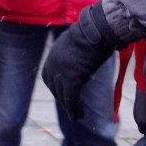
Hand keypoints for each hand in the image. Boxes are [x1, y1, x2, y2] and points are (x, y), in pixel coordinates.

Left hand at [42, 2, 119, 118]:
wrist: (97, 29)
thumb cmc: (94, 32)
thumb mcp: (77, 41)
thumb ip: (75, 51)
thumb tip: (84, 55)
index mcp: (53, 54)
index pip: (48, 76)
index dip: (55, 87)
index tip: (63, 93)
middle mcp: (53, 64)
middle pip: (54, 87)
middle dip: (62, 98)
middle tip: (71, 107)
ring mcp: (61, 72)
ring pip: (63, 95)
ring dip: (69, 107)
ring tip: (77, 115)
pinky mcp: (71, 79)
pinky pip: (71, 98)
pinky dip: (74, 109)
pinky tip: (79, 115)